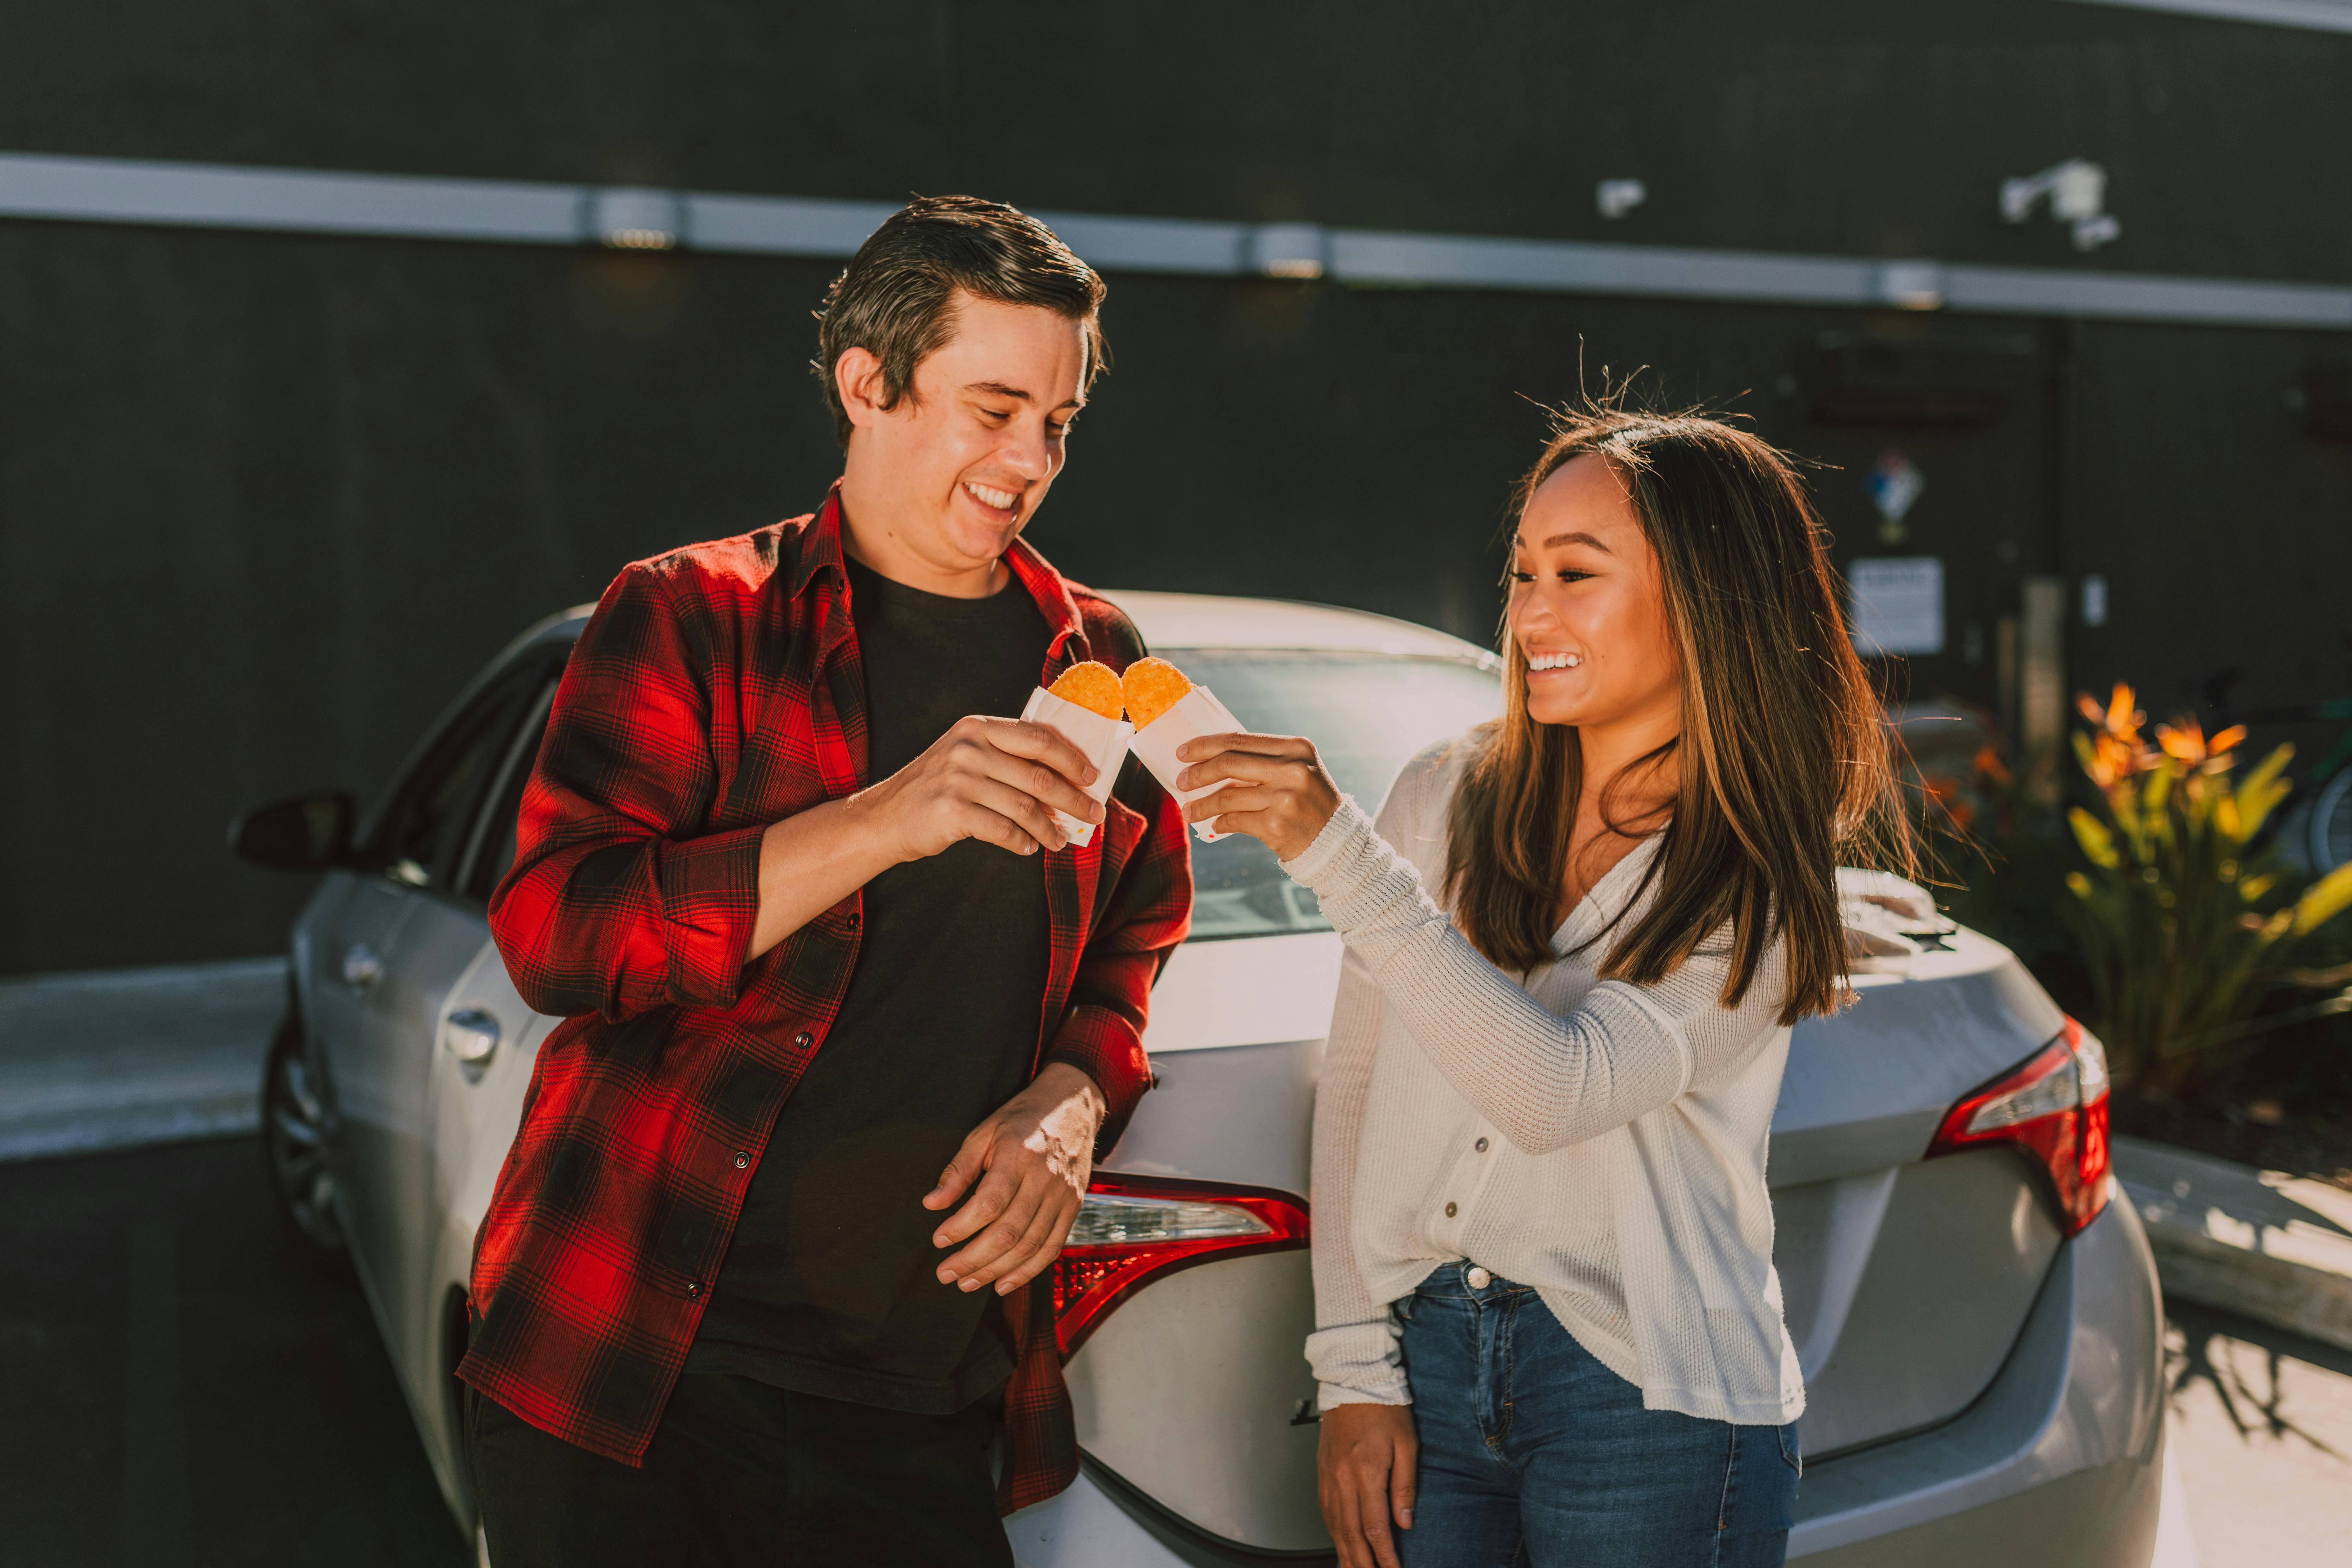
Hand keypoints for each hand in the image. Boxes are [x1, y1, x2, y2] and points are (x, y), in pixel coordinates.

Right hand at [862, 715, 1102, 860]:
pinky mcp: (952, 811)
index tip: (1093, 776)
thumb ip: (1006, 758)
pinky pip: (1004, 830)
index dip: (1071, 758)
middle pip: (1039, 774)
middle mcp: (969, 747)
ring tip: (1059, 841)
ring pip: (1025, 806)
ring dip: (1049, 828)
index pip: (1038, 738)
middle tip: (1093, 815)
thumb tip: (1065, 779)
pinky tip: (1028, 848)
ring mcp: (959, 779)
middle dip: (1073, 798)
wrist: (883, 818)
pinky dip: (1022, 842)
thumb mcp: (965, 757)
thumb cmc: (934, 789)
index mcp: (977, 727)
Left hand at [924, 1063, 1104, 1295]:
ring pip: (1030, 1246)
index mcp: (1018, 1156)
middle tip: (945, 1273)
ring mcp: (1063, 1196)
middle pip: (1009, 1233)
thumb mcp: (984, 1132)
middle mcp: (1045, 1179)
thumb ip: (958, 1169)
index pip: (988, 1203)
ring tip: (967, 1283)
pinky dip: (1028, 1271)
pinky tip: (1003, 1283)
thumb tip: (932, 1203)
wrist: (1073, 1106)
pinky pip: (1052, 1247)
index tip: (938, 1240)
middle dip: (973, 1260)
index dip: (961, 1228)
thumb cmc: (1023, 1118)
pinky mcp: (1073, 1207)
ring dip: (996, 1271)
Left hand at [1173, 732, 1341, 859]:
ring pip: (1226, 796)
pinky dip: (1220, 822)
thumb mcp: (1296, 769)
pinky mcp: (1276, 826)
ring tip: (1188, 811)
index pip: (1239, 739)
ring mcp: (1285, 798)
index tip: (1182, 752)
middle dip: (1197, 773)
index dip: (1205, 745)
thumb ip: (1262, 760)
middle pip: (1228, 763)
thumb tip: (1209, 758)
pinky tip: (1215, 825)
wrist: (1335, 841)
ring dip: (1201, 805)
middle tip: (1180, 781)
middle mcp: (1293, 769)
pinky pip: (1234, 820)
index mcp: (1296, 748)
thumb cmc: (1308, 801)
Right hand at [1319, 1403, 1417, 1567]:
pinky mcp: (1322, 1471)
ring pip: (1335, 1525)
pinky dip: (1333, 1531)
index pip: (1375, 1526)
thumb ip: (1405, 1486)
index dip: (1385, 1555)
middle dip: (1362, 1562)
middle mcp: (1342, 1477)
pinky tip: (1339, 1542)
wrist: (1354, 1381)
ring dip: (1345, 1552)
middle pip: (1351, 1532)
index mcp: (1366, 1470)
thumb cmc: (1384, 1408)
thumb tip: (1405, 1521)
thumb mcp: (1407, 1445)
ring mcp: (1328, 1475)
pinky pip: (1326, 1510)